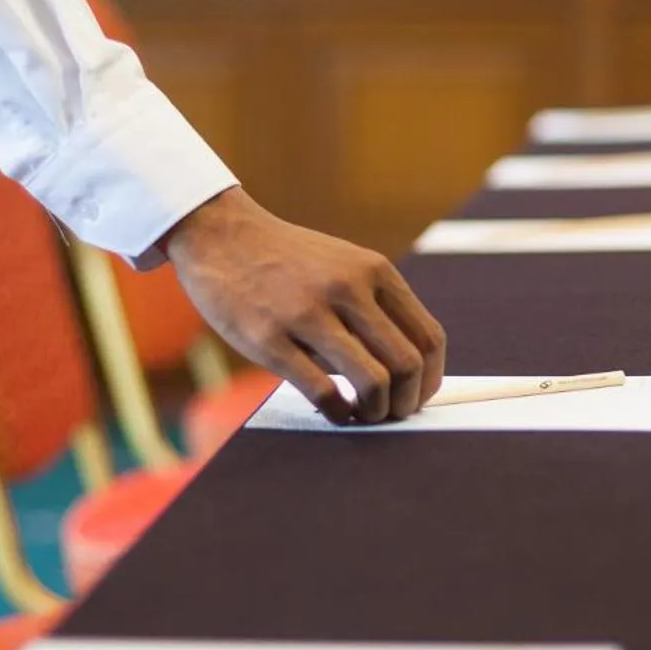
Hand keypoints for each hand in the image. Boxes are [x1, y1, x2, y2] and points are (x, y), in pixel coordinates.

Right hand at [163, 188, 447, 423]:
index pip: (428, 338)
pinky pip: (323, 392)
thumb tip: (409, 370)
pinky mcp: (269, 340)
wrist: (220, 235)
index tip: (417, 396)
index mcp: (373, 271)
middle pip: (407, 365)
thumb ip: (376, 304)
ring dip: (375, 412)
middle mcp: (347, 289)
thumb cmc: (286, 260)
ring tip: (362, 414)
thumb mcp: (343, 263)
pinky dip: (337, 413)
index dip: (430, 380)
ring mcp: (307, 314)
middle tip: (391, 413)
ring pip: (372, 382)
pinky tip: (332, 410)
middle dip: (406, 403)